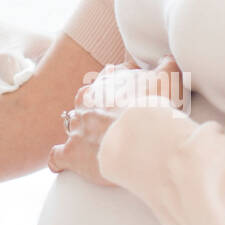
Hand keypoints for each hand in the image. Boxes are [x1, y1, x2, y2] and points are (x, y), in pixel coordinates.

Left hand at [48, 55, 183, 185]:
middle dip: (95, 109)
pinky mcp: (71, 152)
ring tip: (93, 142)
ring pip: (73, 124)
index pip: (107, 79)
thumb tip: (166, 60)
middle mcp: (87, 102)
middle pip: (87, 101)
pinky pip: (58, 155)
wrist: (138, 137)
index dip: (116, 88)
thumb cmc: (152, 108)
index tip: (123, 96)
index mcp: (106, 83)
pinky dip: (59, 159)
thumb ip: (165, 67)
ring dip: (81, 131)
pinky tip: (60, 164)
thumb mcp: (165, 80)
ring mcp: (76, 126)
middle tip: (111, 121)